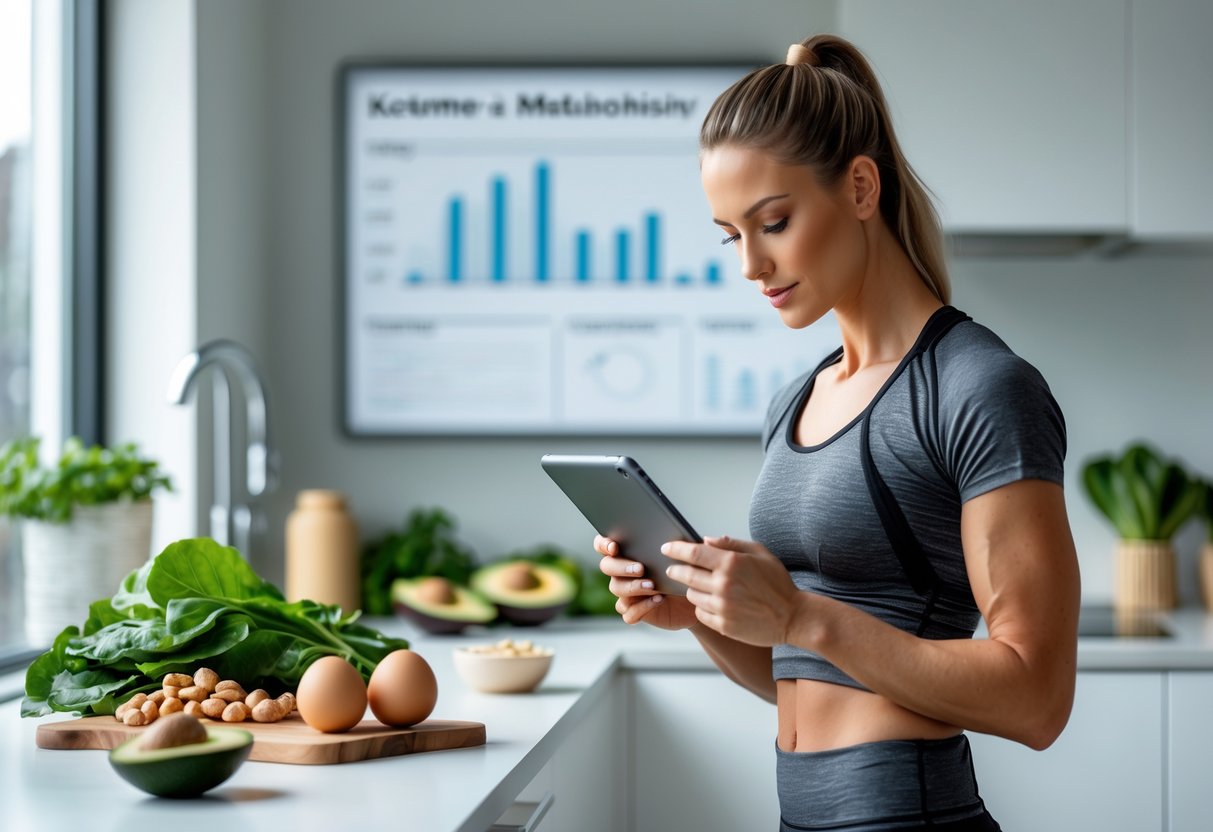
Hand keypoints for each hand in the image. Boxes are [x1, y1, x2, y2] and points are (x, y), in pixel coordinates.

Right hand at [594, 535, 697, 630]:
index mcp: (629, 552)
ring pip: (616, 588)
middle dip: (621, 566)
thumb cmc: (688, 572)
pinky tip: (658, 599)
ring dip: (633, 586)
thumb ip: (692, 545)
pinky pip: (629, 612)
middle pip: (607, 566)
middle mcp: (622, 572)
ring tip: (652, 585)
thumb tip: (701, 538)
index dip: (603, 544)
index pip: (603, 544)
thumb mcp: (691, 556)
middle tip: (641, 568)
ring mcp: (627, 593)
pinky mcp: (635, 611)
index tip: (615, 547)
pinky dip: (641, 607)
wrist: (696, 599)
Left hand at [662, 535, 800, 645]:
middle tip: (672, 569)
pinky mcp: (723, 625)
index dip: (675, 549)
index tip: (666, 548)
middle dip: (675, 570)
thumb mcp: (760, 553)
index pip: (693, 552)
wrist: (794, 617)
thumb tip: (706, 539)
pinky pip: (700, 613)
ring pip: (691, 595)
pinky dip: (702, 608)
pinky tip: (713, 603)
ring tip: (703, 587)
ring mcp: (722, 607)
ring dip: (693, 589)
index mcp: (731, 563)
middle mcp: (723, 584)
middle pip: (685, 574)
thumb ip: (732, 544)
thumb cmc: (778, 583)